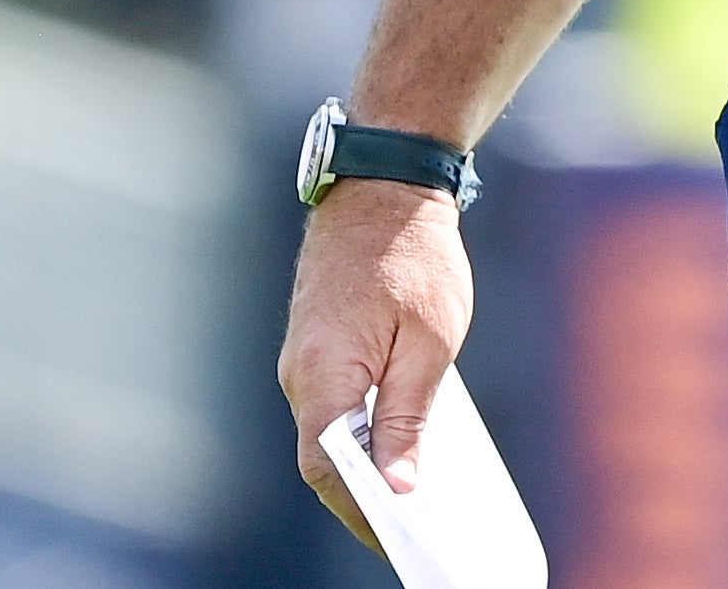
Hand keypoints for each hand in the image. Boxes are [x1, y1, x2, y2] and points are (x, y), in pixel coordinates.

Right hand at [279, 180, 473, 548]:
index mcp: (323, 374)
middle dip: (365, 498)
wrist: (384, 185)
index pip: (327, 468)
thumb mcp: (429, 342)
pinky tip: (405, 443)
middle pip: (324, 458)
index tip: (399, 541)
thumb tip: (396, 487)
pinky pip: (334, 403)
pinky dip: (362, 431)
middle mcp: (298, 373)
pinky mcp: (316, 346)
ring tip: (423, 499)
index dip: (359, 511)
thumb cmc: (414, 257)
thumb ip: (407, 416)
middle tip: (419, 532)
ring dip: (364, 465)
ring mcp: (303, 359)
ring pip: (328, 432)